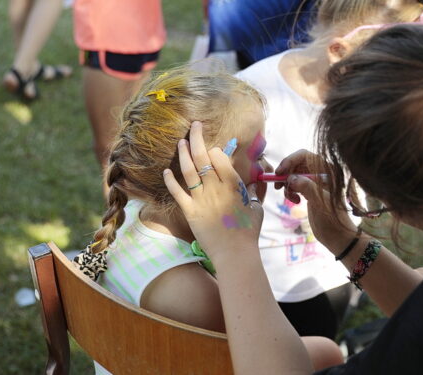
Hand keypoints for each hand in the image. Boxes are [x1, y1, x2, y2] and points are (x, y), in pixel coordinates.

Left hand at [163, 121, 262, 258]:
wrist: (235, 253)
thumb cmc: (248, 232)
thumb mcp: (257, 208)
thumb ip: (254, 191)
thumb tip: (256, 181)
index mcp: (233, 185)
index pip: (219, 157)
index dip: (215, 150)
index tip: (213, 148)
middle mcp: (215, 188)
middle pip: (202, 157)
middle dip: (197, 137)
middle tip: (194, 126)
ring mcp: (201, 199)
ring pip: (188, 170)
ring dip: (183, 154)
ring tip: (180, 142)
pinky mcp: (190, 211)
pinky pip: (177, 192)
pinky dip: (170, 180)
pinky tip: (166, 170)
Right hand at [275, 150, 357, 253]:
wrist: (338, 236)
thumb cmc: (334, 220)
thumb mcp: (321, 203)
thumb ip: (308, 187)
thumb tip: (291, 178)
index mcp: (328, 170)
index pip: (305, 155)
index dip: (290, 160)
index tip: (280, 172)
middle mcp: (321, 172)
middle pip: (297, 163)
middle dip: (286, 173)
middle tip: (278, 186)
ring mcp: (315, 182)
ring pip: (294, 174)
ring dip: (287, 184)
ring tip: (290, 198)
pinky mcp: (310, 191)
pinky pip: (295, 184)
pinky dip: (290, 191)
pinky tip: (295, 201)